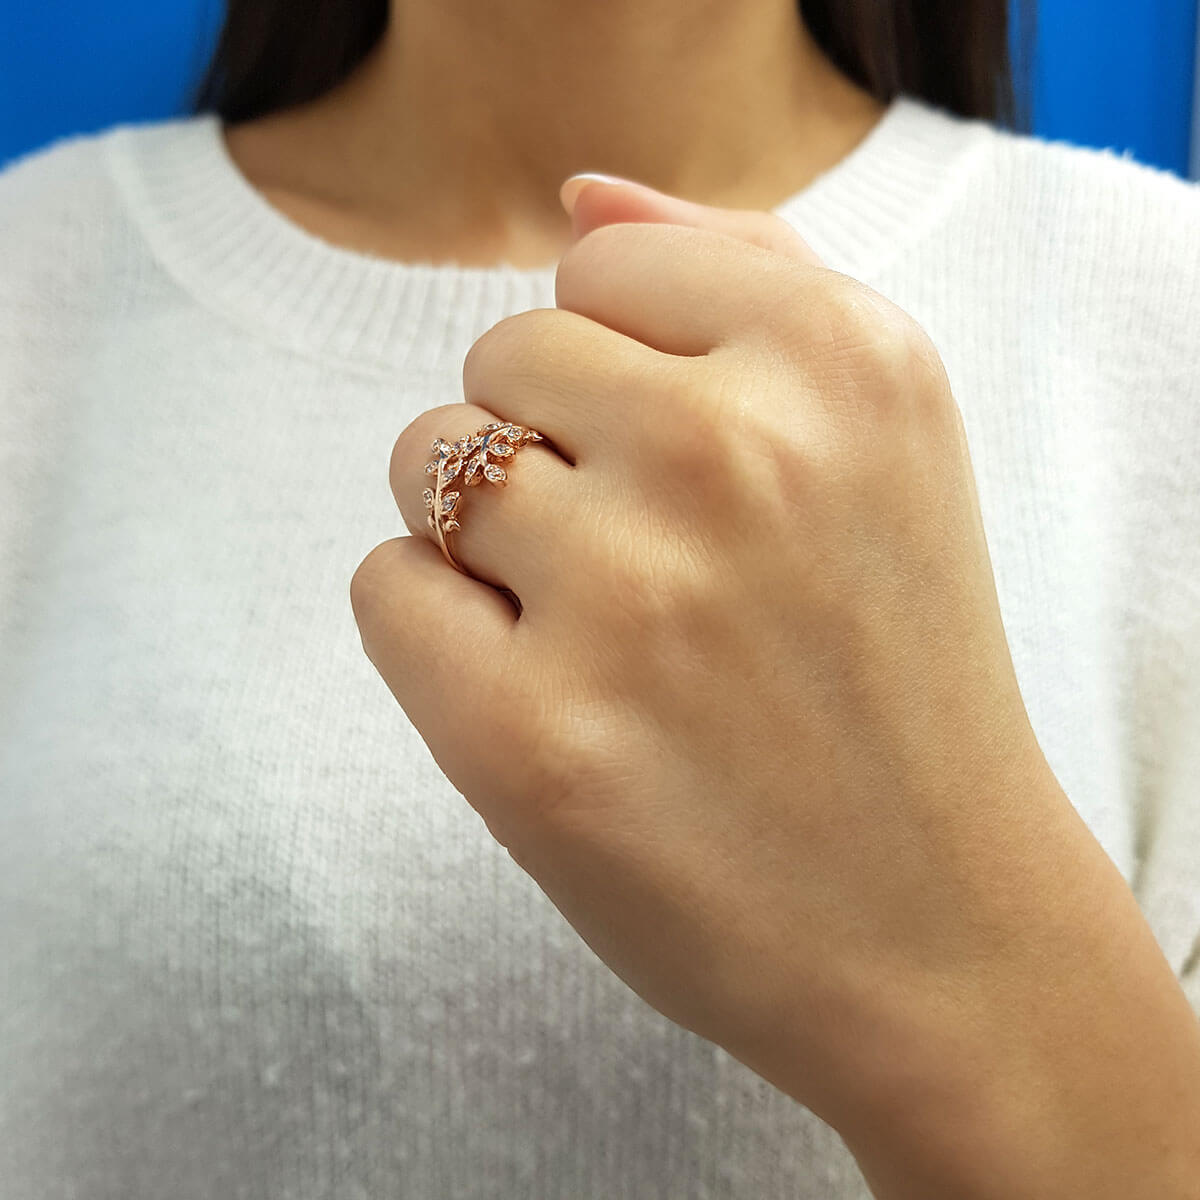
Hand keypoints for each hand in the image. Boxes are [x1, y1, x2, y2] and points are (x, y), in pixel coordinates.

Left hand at [350, 175, 1199, 1190]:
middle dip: (550, 450)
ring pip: (425, 463)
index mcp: (843, 357)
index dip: (627, 374)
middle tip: (649, 567)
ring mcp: (627, 598)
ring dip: (483, 538)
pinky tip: (542, 694)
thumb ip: (744, 272)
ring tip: (598, 633)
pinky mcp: (528, 737)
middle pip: (501, 358)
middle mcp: (737, 454)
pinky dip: (436, 633)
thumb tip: (577, 196)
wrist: (934, 925)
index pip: (599, 265)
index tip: (689, 468)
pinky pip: (386, 587)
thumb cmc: (892, 672)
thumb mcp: (885, 435)